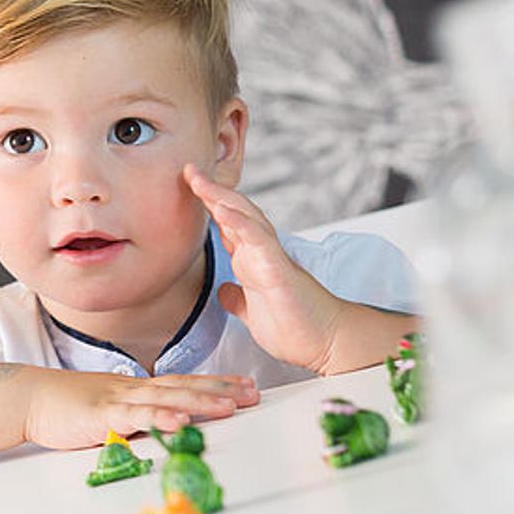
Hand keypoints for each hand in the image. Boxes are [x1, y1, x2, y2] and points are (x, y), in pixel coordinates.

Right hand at [21, 368, 256, 449]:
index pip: (184, 382)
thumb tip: (164, 421)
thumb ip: (137, 413)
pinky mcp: (102, 414)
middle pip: (185, 387)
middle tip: (253, 393)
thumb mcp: (111, 408)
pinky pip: (135, 416)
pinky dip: (158, 417)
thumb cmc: (68, 405)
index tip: (245, 385)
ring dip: (199, 401)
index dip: (216, 382)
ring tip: (229, 406)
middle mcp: (134, 389)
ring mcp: (119, 399)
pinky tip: (179, 421)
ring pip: (166, 398)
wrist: (31, 397)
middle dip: (221, 390)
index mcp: (137, 387)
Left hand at [183, 163, 346, 373]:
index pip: (228, 224)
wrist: (325, 343)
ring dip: (222, 197)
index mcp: (252, 260)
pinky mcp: (279, 269)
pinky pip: (258, 239)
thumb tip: (224, 291)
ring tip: (200, 180)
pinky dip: (240, 222)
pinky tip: (222, 210)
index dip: (208, 205)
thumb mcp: (252, 311)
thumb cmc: (294, 326)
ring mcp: (270, 258)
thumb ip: (238, 298)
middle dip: (211, 191)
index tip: (188, 186)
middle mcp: (260, 253)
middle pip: (234, 212)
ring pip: (246, 217)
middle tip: (189, 170)